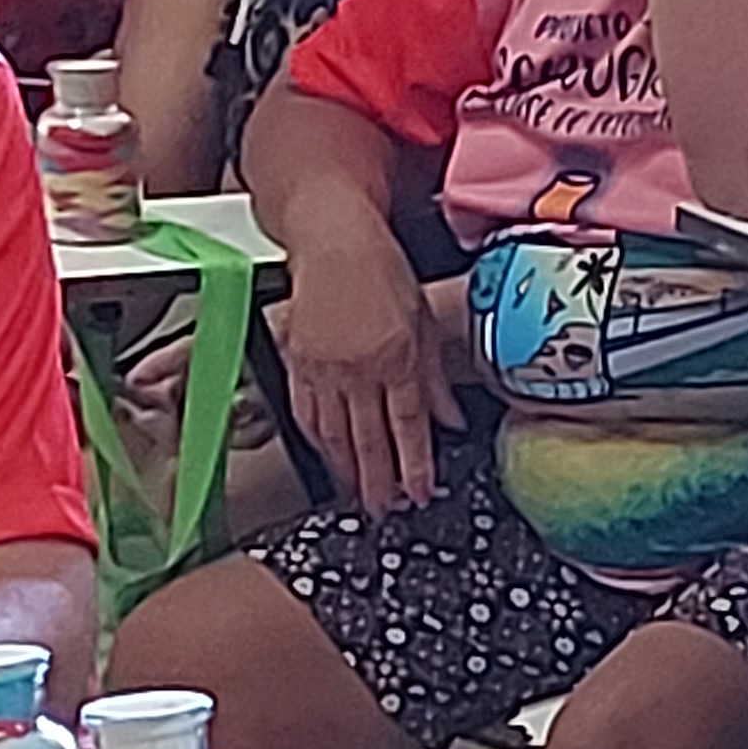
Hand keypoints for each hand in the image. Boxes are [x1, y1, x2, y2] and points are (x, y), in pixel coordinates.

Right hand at [289, 226, 463, 511]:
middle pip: (369, 438)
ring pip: (334, 432)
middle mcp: (357, 367)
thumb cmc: (381, 270)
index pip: (408, 426)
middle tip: (386, 510)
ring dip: (346, 469)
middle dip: (379, 481)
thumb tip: (451, 421)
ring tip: (357, 496)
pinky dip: (316, 441)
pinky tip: (326, 458)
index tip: (420, 493)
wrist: (332, 238)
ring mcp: (321, 367)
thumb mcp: (424, 320)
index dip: (414, 466)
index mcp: (395, 357)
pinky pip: (306, 411)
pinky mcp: (296, 362)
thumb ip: (436, 377)